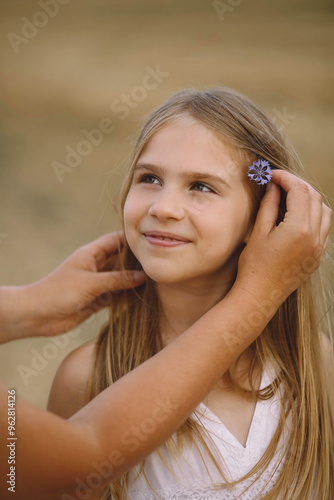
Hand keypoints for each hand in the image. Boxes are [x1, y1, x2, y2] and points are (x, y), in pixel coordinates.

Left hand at [0, 232, 144, 339]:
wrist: (38, 315)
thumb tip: (142, 276)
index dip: (133, 240)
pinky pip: (117, 295)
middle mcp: (96, 266)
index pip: (116, 240)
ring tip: (157, 281)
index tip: (153, 241)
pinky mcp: (97, 299)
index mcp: (91, 254)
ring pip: (121, 279)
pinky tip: (143, 297)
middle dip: (138, 262)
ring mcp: (97, 283)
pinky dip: (128, 296)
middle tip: (159, 264)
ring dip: (134, 281)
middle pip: (122, 260)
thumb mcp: (91, 283)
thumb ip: (117, 279)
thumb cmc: (59, 292)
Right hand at [235, 170, 331, 305]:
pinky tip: (298, 214)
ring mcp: (319, 247)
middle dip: (297, 185)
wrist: (260, 295)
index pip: (299, 191)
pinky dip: (315, 214)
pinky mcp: (318, 255)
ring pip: (324, 210)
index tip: (272, 175)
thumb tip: (273, 185)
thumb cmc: (254, 266)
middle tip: (279, 182)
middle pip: (314, 197)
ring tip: (290, 196)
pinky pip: (324, 227)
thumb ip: (269, 205)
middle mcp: (314, 236)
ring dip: (309, 198)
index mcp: (299, 229)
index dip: (285, 178)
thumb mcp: (259, 232)